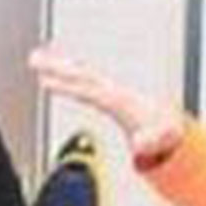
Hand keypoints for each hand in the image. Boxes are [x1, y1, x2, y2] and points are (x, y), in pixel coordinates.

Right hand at [27, 46, 184, 158]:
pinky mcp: (105, 93)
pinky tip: (51, 74)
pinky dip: (66, 74)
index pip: (88, 89)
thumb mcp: (162, 138)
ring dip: (57, 65)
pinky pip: (81, 80)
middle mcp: (112, 89)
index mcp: (120, 98)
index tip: (47, 82)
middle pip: (80, 73)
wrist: (170, 120)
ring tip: (35, 59)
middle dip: (58, 66)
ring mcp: (108, 89)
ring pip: (79, 72)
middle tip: (35, 59)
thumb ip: (151, 141)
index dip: (68, 86)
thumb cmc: (164, 128)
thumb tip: (139, 147)